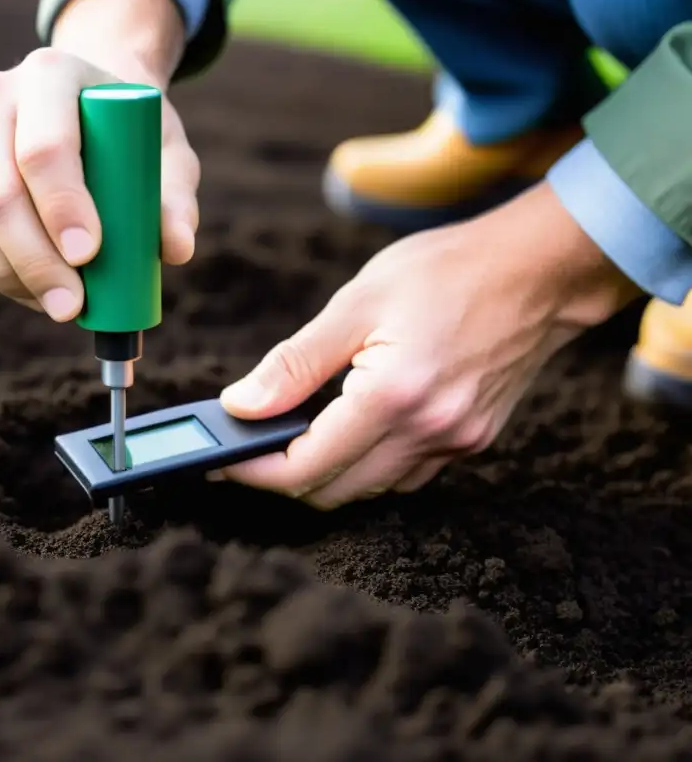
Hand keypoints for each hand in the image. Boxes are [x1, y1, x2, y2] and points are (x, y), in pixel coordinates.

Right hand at [0, 48, 198, 320]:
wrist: (89, 101)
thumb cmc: (132, 130)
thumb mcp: (165, 152)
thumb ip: (175, 199)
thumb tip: (177, 250)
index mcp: (52, 76)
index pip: (45, 149)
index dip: (62, 206)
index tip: (89, 255)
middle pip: (0, 192)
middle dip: (36, 259)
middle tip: (73, 307)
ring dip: (16, 276)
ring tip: (61, 308)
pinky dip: (2, 273)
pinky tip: (36, 296)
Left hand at [210, 181, 639, 508]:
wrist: (539, 269)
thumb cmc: (446, 271)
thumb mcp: (356, 303)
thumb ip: (293, 364)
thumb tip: (240, 405)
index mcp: (393, 397)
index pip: (304, 468)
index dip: (253, 470)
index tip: (222, 460)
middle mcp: (428, 433)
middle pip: (332, 491)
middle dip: (282, 477)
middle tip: (250, 445)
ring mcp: (455, 443)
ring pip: (368, 489)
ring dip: (325, 473)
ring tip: (293, 434)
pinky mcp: (472, 442)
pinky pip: (404, 475)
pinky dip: (367, 464)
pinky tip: (351, 429)